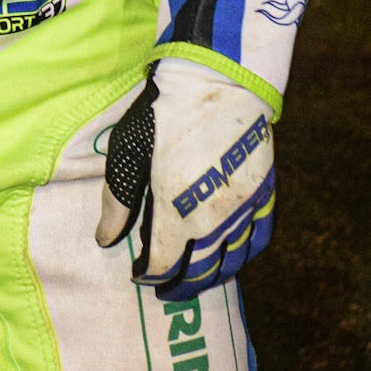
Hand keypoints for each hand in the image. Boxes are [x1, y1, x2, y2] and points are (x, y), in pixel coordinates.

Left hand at [95, 58, 274, 297]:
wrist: (218, 81)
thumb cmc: (165, 114)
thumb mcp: (129, 154)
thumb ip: (117, 203)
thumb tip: (106, 241)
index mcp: (176, 215)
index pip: (163, 264)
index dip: (149, 275)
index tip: (140, 274)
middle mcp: (213, 221)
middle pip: (199, 272)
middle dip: (180, 285)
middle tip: (166, 290)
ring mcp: (243, 208)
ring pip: (233, 260)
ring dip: (214, 275)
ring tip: (199, 278)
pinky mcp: (264, 192)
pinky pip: (260, 237)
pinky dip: (246, 253)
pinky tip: (236, 254)